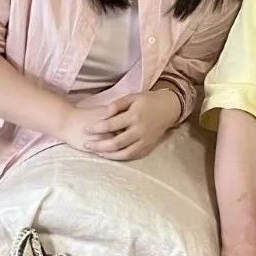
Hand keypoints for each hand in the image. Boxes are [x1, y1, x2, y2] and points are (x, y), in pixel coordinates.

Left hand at [58, 92, 179, 160]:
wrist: (169, 108)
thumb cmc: (148, 100)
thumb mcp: (133, 97)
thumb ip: (117, 105)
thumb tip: (103, 115)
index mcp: (134, 116)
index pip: (110, 125)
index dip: (96, 128)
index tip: (85, 129)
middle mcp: (140, 131)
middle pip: (115, 143)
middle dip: (98, 145)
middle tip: (86, 145)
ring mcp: (145, 141)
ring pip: (123, 154)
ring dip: (107, 155)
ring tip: (96, 152)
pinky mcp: (149, 147)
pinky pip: (132, 156)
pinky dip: (120, 158)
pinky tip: (110, 155)